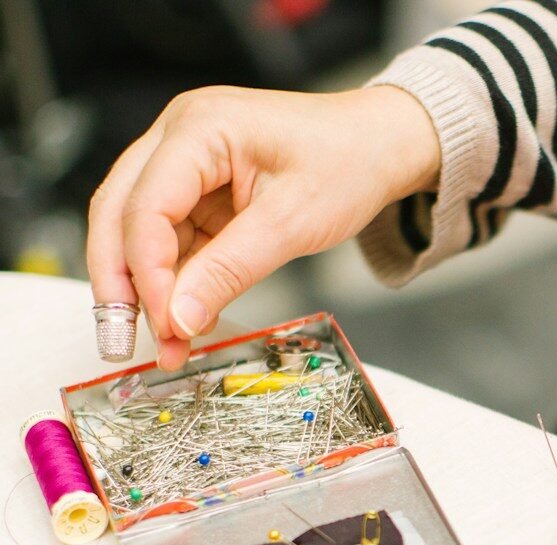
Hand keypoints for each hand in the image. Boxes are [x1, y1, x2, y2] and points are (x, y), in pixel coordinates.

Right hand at [87, 84, 440, 369]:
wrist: (378, 147)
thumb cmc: (346, 164)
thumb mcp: (291, 224)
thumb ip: (230, 271)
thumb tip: (179, 319)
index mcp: (199, 128)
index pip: (146, 207)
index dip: (148, 273)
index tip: (167, 325)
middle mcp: (179, 138)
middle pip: (120, 214)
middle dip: (120, 283)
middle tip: (124, 342)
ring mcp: (185, 165)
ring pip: (139, 232)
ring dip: (146, 291)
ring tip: (166, 345)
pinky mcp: (199, 193)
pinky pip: (172, 241)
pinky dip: (175, 283)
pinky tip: (183, 320)